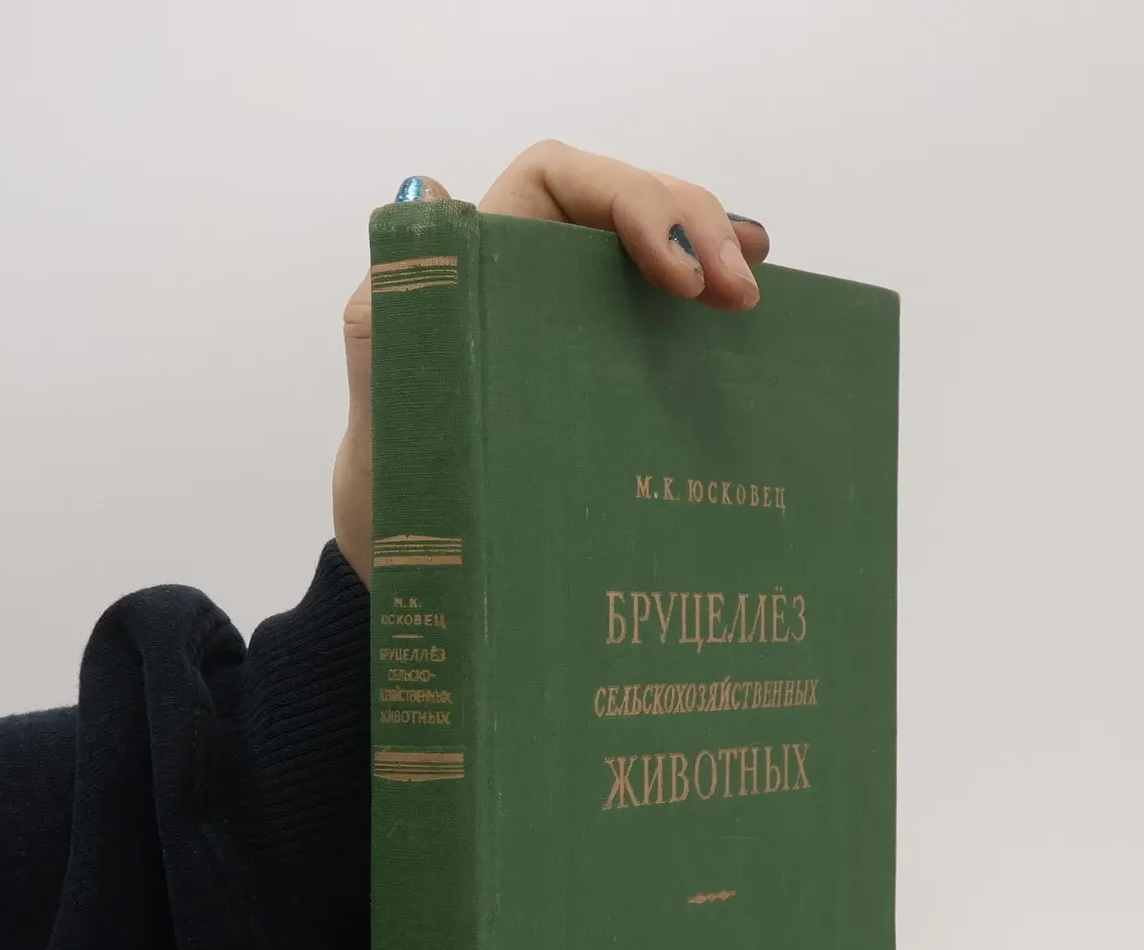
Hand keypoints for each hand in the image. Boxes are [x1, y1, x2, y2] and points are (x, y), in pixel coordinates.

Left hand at [331, 141, 770, 578]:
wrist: (418, 574)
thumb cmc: (396, 488)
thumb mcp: (391, 395)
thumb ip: (400, 300)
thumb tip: (428, 193)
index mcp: (476, 266)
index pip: (560, 181)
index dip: (628, 198)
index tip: (675, 271)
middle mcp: (528, 282)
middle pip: (623, 206)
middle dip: (691, 225)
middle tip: (739, 292)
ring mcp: (572, 329)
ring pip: (654, 252)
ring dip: (713, 252)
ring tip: (752, 293)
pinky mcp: (604, 378)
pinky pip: (661, 319)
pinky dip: (708, 300)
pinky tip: (748, 314)